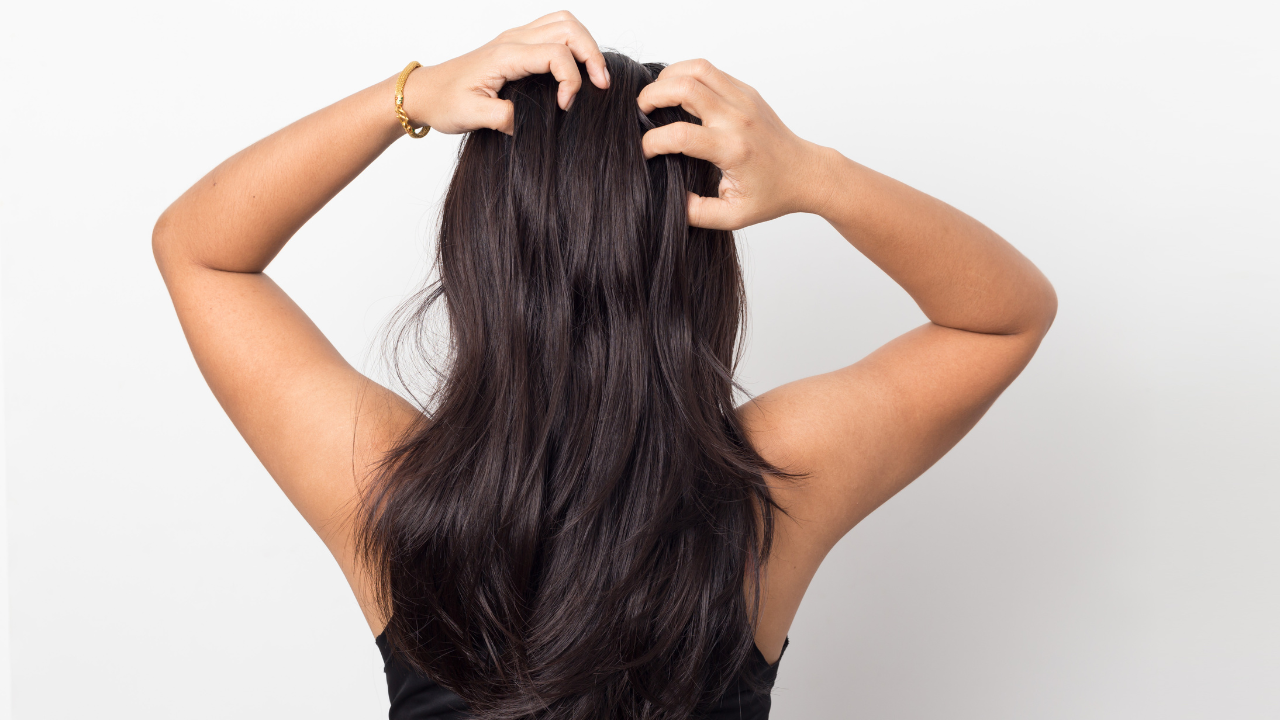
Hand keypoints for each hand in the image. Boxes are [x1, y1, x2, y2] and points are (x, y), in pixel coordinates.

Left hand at [401, 11, 609, 134]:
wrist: (424, 92)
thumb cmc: (444, 101)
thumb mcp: (472, 116)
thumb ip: (504, 118)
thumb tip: (532, 122)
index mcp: (505, 55)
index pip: (557, 54)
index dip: (571, 81)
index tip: (565, 108)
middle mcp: (514, 40)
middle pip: (569, 28)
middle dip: (592, 55)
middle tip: (600, 85)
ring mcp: (516, 39)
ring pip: (564, 23)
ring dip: (585, 46)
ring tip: (593, 76)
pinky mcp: (516, 45)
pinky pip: (553, 31)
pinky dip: (573, 45)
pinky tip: (574, 71)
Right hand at [637, 59, 830, 229]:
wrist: (805, 173)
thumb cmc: (771, 195)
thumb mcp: (733, 216)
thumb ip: (697, 213)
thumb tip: (670, 199)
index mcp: (732, 149)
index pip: (681, 135)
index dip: (653, 142)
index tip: (645, 152)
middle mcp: (738, 119)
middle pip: (685, 87)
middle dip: (652, 96)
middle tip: (641, 111)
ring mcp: (743, 100)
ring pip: (697, 69)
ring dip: (668, 77)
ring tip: (657, 97)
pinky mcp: (746, 91)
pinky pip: (710, 71)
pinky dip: (686, 75)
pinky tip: (677, 94)